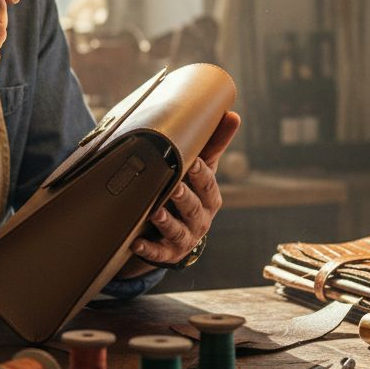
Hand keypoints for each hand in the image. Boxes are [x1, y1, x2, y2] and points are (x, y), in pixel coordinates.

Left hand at [128, 111, 240, 267]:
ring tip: (155, 212)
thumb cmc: (189, 193)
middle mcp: (200, 220)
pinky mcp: (167, 254)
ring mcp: (184, 238)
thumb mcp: (200, 171)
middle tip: (174, 187)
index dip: (201, 176)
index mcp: (209, 198)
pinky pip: (158, 253)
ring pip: (177, 231)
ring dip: (167, 222)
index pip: (208, 186)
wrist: (175, 233)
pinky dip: (148, 249)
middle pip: (194, 208)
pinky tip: (137, 243)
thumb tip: (232, 114)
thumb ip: (213, 145)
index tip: (193, 164)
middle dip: (185, 198)